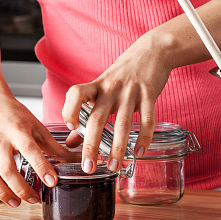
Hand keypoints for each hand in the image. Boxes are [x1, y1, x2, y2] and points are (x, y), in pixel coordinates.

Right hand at [0, 89, 67, 210]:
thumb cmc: (13, 113)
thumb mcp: (35, 124)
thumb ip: (50, 144)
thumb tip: (70, 159)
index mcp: (18, 131)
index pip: (30, 150)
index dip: (41, 167)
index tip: (52, 181)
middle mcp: (0, 141)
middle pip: (7, 169)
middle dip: (21, 188)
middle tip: (34, 199)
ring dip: (3, 193)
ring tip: (17, 203)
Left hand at [62, 29, 172, 172]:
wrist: (152, 51)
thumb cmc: (122, 74)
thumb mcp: (100, 90)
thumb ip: (84, 115)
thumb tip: (70, 142)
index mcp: (96, 87)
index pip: (76, 94)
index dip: (69, 110)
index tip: (70, 128)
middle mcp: (110, 89)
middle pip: (97, 118)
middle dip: (91, 146)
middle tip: (88, 168)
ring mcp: (130, 92)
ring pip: (122, 124)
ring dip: (117, 148)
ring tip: (114, 167)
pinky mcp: (149, 94)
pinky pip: (147, 119)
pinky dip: (144, 138)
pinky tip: (139, 153)